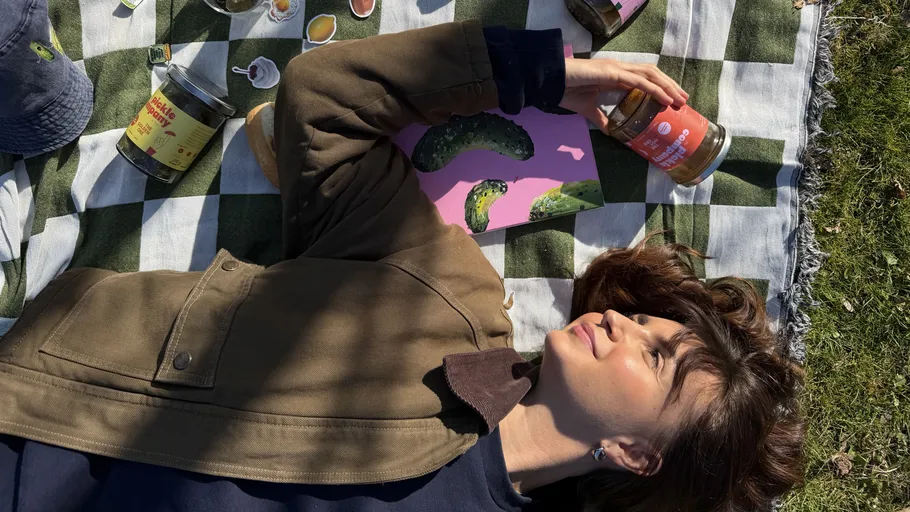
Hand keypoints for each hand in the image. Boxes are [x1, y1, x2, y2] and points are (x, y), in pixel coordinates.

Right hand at [559, 58, 687, 131]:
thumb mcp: (587, 109)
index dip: (660, 86)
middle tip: (683, 100)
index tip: (672, 99)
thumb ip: (599, 119)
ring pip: (650, 74)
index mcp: (615, 74)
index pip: (644, 77)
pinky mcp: (611, 73)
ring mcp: (616, 68)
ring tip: (680, 99)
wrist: (551, 82)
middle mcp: (619, 68)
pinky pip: (639, 81)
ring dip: (668, 87)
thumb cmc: (566, 91)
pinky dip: (655, 89)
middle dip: (670, 86)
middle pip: (652, 73)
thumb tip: (609, 132)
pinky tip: (665, 98)